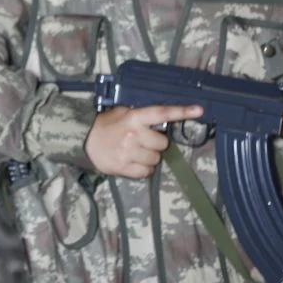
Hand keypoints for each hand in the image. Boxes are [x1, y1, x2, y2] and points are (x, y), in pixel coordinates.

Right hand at [84, 104, 203, 178]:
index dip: (181, 112)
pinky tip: (133, 162)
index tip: (199, 110)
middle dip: (156, 143)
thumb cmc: (106, 125)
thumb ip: (141, 116)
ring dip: (150, 157)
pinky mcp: (124, 167)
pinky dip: (143, 169)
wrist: (83, 141)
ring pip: (156, 159)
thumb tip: (163, 120)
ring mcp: (129, 152)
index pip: (161, 113)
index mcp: (134, 117)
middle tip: (143, 141)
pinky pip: (146, 172)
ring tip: (136, 152)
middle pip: (162, 143)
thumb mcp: (122, 113)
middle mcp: (134, 134)